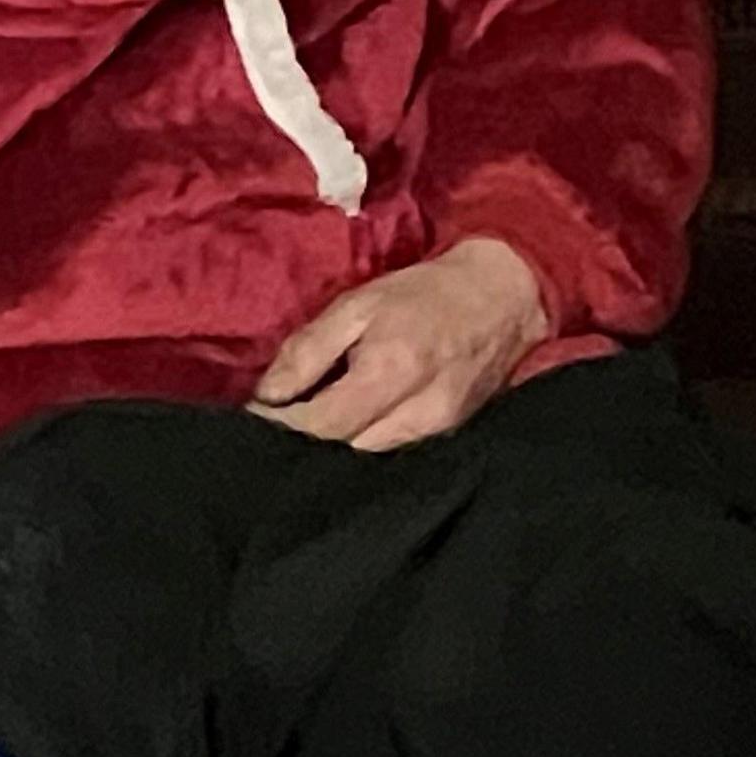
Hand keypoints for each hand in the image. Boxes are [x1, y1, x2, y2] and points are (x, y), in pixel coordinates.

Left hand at [251, 237, 549, 452]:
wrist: (503, 298)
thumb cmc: (422, 295)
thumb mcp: (357, 304)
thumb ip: (309, 350)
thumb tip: (267, 396)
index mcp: (388, 372)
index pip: (319, 425)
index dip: (281, 427)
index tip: (252, 421)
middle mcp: (416, 415)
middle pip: (342, 453)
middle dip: (303, 444)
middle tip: (274, 427)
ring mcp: (437, 434)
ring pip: (366, 461)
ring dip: (333, 451)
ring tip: (308, 430)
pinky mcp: (449, 440)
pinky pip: (393, 456)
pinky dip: (364, 448)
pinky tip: (348, 433)